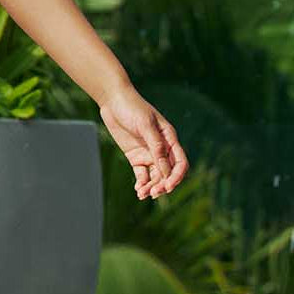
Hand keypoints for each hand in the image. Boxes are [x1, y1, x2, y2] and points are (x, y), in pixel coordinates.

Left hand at [97, 82, 188, 198]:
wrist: (113, 100)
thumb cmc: (132, 108)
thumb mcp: (146, 126)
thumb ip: (156, 147)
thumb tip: (166, 169)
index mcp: (169, 139)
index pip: (180, 163)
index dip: (177, 176)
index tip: (168, 186)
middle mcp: (161, 148)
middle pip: (167, 173)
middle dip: (162, 185)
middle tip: (152, 193)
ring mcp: (148, 153)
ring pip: (155, 176)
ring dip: (151, 186)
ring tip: (142, 193)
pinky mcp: (135, 156)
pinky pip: (142, 174)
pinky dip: (141, 183)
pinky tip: (138, 189)